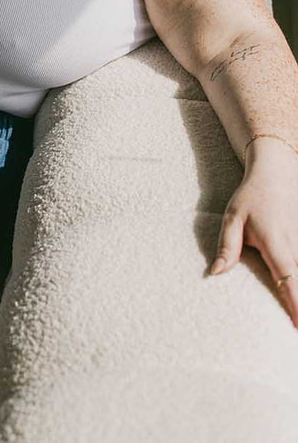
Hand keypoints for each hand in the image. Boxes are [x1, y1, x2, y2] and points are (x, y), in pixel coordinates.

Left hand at [210, 139, 297, 327]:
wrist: (276, 173)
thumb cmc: (252, 196)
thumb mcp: (233, 217)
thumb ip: (227, 246)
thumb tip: (216, 273)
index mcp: (277, 245)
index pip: (288, 281)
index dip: (295, 306)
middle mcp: (296, 247)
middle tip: (294, 334)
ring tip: (295, 320)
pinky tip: (295, 290)